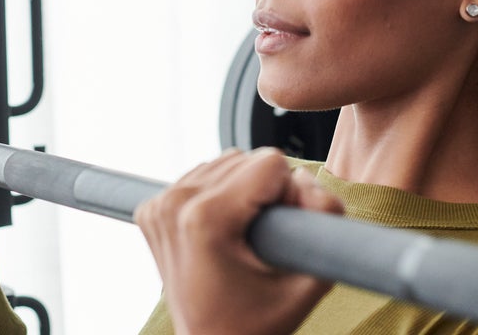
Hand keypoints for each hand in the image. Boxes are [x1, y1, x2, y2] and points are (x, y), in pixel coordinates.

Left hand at [135, 148, 343, 334]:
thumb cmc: (256, 322)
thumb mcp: (309, 280)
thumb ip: (325, 219)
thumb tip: (307, 179)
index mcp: (207, 217)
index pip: (271, 162)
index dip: (289, 194)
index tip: (280, 232)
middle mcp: (175, 204)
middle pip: (246, 159)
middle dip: (266, 190)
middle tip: (262, 237)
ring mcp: (159, 206)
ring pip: (225, 163)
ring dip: (242, 189)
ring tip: (241, 234)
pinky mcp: (152, 209)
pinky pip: (203, 176)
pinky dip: (219, 195)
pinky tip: (221, 230)